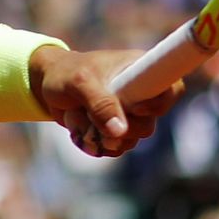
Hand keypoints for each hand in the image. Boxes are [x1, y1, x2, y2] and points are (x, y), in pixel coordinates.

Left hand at [31, 47, 183, 157]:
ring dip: (103, 137)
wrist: (46, 84)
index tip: (134, 107)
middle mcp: (140, 93)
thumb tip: (120, 131)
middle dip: (120, 127)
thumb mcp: (80, 83)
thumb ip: (100, 103)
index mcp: (141, 70)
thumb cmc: (65, 74)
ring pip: (130, 140)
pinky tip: (80, 129)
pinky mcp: (115, 128)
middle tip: (94, 115)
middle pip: (148, 124)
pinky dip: (96, 145)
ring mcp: (128, 113)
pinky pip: (114, 148)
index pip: (172, 88)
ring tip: (80, 118)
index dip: (159, 104)